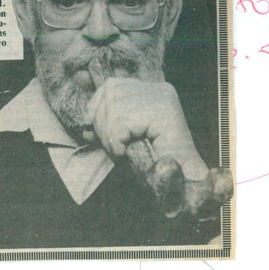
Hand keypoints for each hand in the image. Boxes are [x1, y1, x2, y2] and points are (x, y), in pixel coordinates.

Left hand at [82, 77, 207, 179]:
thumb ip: (109, 121)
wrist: (183, 183)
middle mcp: (160, 89)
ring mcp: (162, 99)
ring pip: (113, 110)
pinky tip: (124, 154)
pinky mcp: (162, 113)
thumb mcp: (127, 135)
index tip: (92, 131)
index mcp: (153, 90)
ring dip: (109, 137)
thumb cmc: (154, 161)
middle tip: (111, 149)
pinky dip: (116, 142)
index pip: (111, 86)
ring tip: (119, 152)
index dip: (95, 109)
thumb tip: (85, 121)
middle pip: (110, 96)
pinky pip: (121, 123)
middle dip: (101, 126)